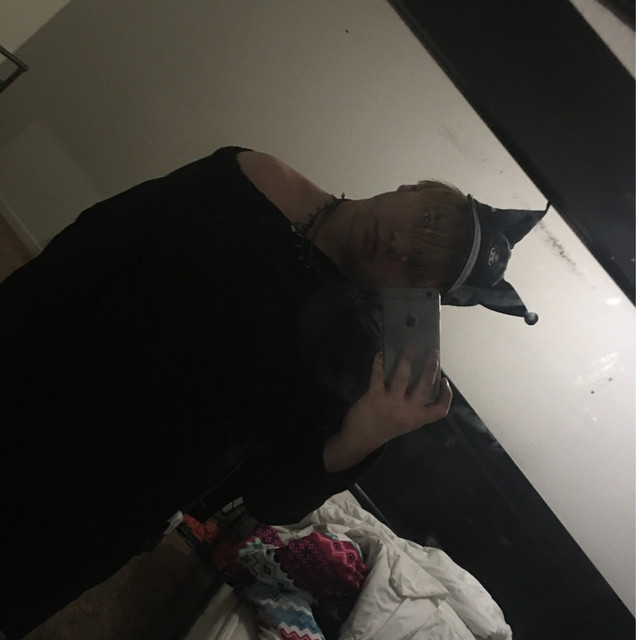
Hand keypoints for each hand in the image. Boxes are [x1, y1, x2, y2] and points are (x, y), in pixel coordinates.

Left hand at [323, 345, 451, 472]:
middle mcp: (407, 411)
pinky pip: (378, 375)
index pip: (440, 409)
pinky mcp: (375, 396)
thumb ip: (414, 408)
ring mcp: (391, 403)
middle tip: (433, 352)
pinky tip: (380, 355)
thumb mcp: (405, 423)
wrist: (359, 440)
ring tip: (410, 345)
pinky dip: (379, 363)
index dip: (447, 395)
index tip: (445, 380)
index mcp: (417, 419)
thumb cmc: (384, 429)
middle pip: (425, 385)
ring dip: (407, 357)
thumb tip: (420, 381)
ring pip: (403, 375)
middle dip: (431, 366)